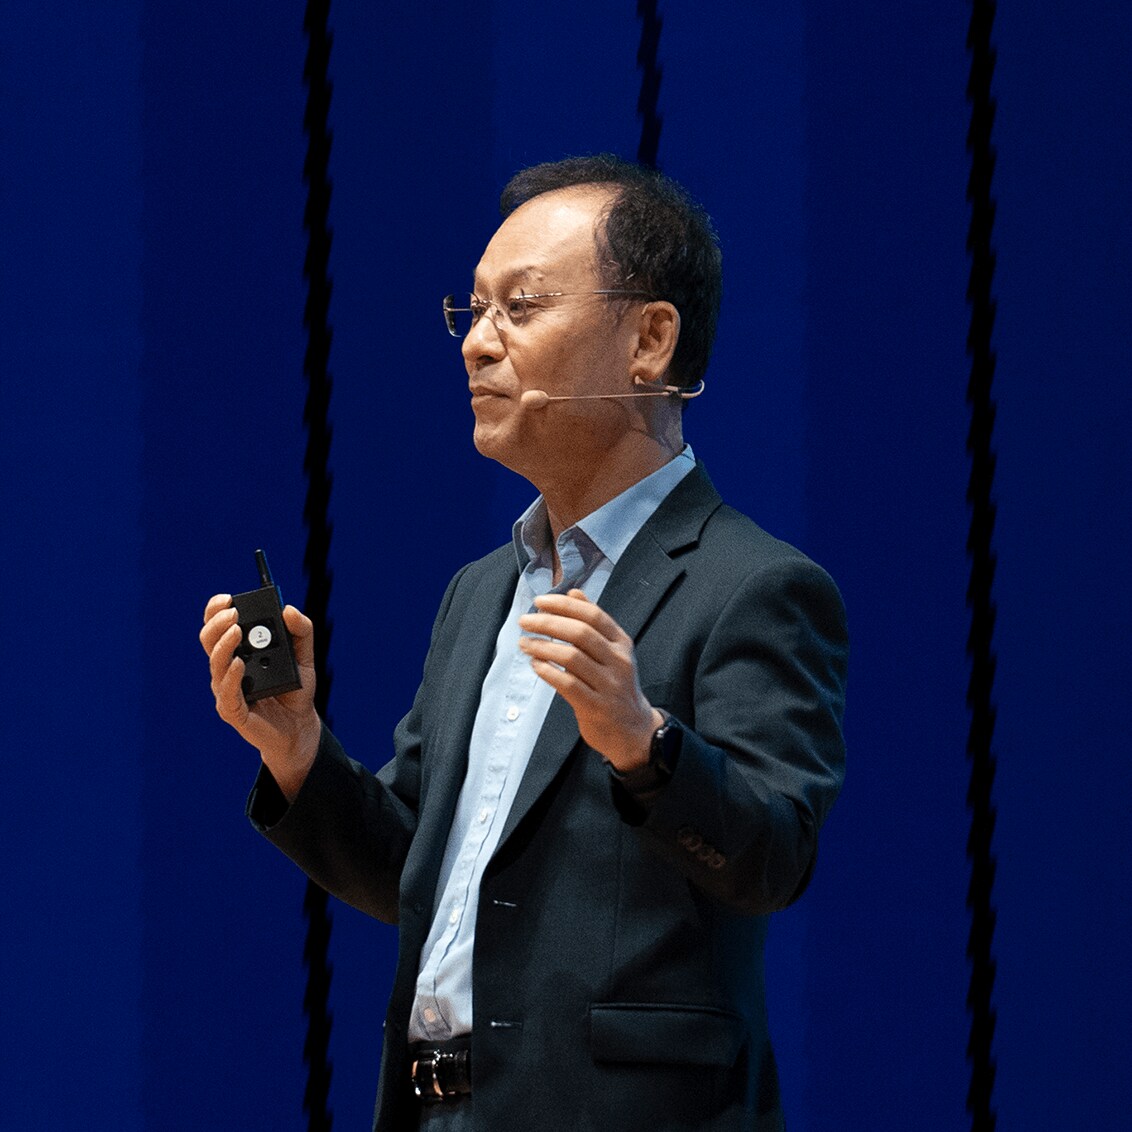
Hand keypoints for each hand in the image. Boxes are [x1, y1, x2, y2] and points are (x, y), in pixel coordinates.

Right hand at [199, 593, 320, 799]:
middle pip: (209, 641)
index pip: (217, 627)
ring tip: (237, 630)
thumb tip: (288, 609)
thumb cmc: (296, 690)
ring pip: (215, 663)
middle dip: (217, 623)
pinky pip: (227, 692)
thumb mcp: (304, 655)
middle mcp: (227, 669)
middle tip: (232, 613)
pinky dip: (231, 676)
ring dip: (224, 645)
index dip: (215, 610)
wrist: (300, 726)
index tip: (227, 598)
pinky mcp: (233, 710)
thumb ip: (302, 631)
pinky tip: (239, 664)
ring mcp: (227, 689)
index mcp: (239, 652)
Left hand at [517, 589, 662, 771]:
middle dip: (548, 623)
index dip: (564, 605)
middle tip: (524, 621)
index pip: (593, 615)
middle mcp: (619, 661)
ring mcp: (609, 685)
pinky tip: (535, 665)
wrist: (632, 730)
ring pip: (571, 658)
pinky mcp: (596, 707)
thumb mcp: (613, 651)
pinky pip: (567, 684)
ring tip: (524, 643)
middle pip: (580, 633)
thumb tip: (574, 592)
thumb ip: (595, 622)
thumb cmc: (615, 685)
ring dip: (542, 647)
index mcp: (622, 643)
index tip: (540, 601)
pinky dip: (548, 672)